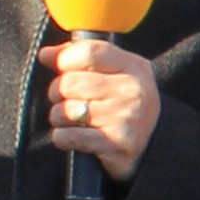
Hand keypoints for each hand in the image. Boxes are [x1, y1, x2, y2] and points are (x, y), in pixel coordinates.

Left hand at [45, 35, 159, 178]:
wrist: (154, 146)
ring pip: (64, 111)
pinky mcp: (115, 145)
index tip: (58, 66)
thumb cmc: (125, 105)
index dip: (64, 58)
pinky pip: (68, 136)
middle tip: (67, 99)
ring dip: (59, 117)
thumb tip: (46, 54)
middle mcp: (132, 91)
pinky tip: (74, 136)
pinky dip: (63, 137)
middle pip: (70, 82)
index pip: (89, 52)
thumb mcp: (117, 73)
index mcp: (135, 67)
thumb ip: (84, 58)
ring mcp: (125, 119)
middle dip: (58, 92)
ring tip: (73, 120)